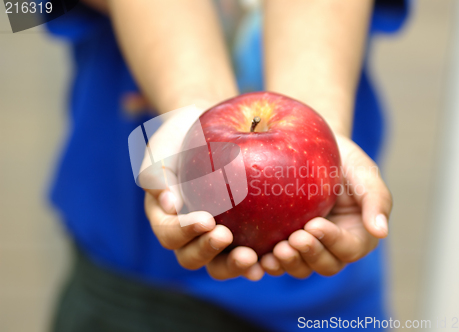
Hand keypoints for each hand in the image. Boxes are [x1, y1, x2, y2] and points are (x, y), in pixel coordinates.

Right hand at [140, 105, 264, 280]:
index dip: (185, 232)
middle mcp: (189, 234)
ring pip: (220, 264)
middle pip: (192, 257)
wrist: (208, 129)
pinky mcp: (242, 235)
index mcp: (166, 217)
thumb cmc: (182, 137)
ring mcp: (215, 237)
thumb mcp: (163, 147)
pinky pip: (249, 252)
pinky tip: (271, 257)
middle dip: (207, 251)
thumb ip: (158, 173)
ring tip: (250, 258)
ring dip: (233, 266)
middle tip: (225, 235)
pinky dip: (259, 260)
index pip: (170, 233)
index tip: (205, 219)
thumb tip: (170, 204)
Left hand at [260, 134, 391, 277]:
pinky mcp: (284, 242)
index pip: (348, 248)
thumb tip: (381, 232)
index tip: (313, 225)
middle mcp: (333, 247)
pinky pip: (278, 261)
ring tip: (276, 250)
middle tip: (293, 239)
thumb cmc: (344, 160)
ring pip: (301, 268)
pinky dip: (270, 263)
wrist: (314, 148)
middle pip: (325, 265)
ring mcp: (308, 247)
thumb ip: (376, 199)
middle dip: (309, 255)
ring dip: (289, 264)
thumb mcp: (364, 172)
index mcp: (357, 235)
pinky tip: (259, 257)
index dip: (331, 241)